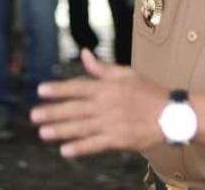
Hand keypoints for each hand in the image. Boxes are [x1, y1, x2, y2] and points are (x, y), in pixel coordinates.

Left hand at [31, 49, 165, 157]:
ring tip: (43, 132)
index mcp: (107, 87)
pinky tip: (65, 150)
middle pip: (74, 109)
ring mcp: (111, 123)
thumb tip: (84, 54)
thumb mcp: (126, 74)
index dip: (58, 89)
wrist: (170, 114)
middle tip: (34, 115)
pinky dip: (80, 148)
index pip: (77, 87)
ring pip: (81, 127)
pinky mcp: (118, 140)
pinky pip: (95, 144)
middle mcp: (106, 105)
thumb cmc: (148, 92)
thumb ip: (102, 68)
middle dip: (53, 112)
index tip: (40, 90)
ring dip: (61, 130)